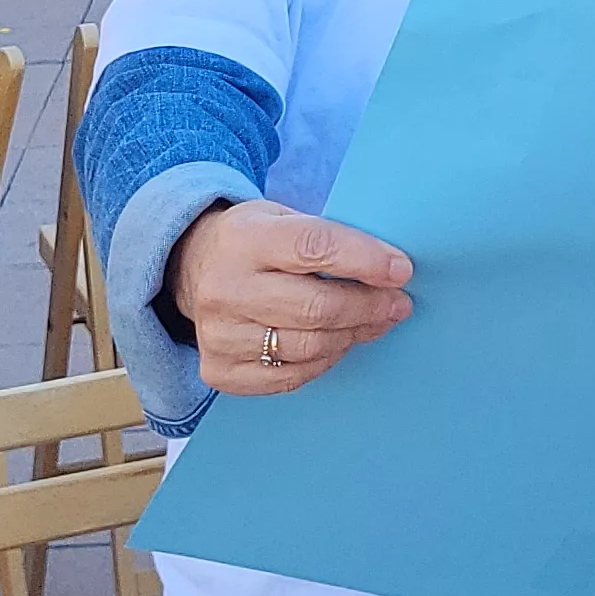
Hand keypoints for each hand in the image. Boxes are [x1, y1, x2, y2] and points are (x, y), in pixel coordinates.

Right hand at [165, 200, 413, 398]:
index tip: (402, 270)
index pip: (314, 248)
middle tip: (397, 304)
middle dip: (368, 306)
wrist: (193, 268)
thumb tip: (392, 269)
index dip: (366, 261)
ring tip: (374, 322)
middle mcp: (226, 288)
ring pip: (309, 347)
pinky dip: (325, 361)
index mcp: (244, 239)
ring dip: (353, 336)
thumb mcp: (282, 218)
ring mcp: (219, 334)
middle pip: (316, 308)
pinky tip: (338, 343)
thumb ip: (328, 238)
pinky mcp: (220, 370)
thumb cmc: (254, 242)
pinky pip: (290, 377)